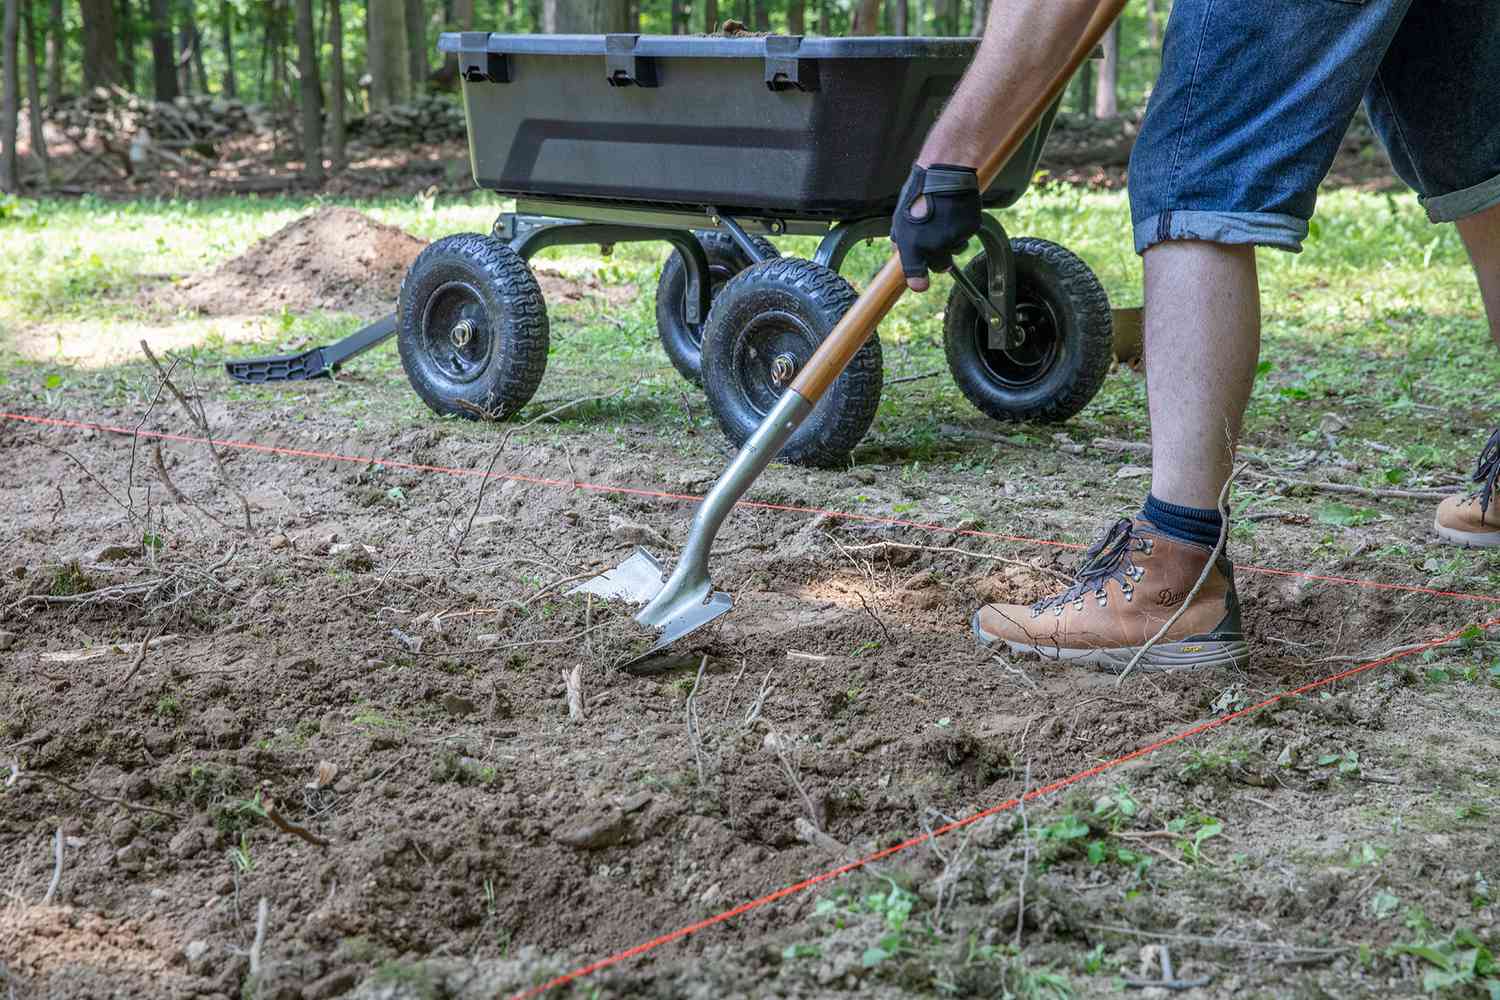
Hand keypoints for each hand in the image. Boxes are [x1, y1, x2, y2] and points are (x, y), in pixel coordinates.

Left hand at [890, 163, 980, 291]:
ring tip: (945, 220)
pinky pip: (967, 235)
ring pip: (956, 250)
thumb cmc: (919, 195)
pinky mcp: (970, 228)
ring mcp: (954, 238)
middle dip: (939, 259)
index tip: (920, 284)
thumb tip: (899, 253)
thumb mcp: (900, 218)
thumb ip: (900, 240)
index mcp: (914, 246)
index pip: (917, 277)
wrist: (945, 173)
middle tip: (937, 243)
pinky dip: (962, 227)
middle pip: (941, 267)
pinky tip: (955, 211)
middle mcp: (935, 246)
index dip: (919, 282)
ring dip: (952, 242)